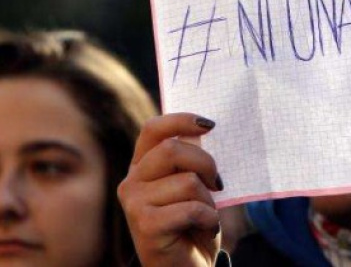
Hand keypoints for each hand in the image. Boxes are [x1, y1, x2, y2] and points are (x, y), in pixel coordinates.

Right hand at [118, 113, 223, 266]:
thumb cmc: (193, 225)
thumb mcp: (194, 186)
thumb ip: (192, 159)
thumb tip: (204, 128)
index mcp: (142, 167)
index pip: (154, 129)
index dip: (181, 120)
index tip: (210, 124)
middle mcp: (132, 182)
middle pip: (173, 150)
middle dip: (206, 163)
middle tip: (218, 183)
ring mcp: (135, 204)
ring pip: (188, 182)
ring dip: (209, 201)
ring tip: (205, 216)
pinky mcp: (146, 226)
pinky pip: (192, 208)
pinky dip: (210, 219)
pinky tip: (206, 229)